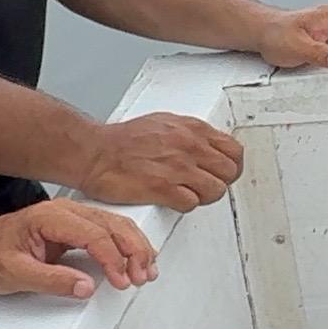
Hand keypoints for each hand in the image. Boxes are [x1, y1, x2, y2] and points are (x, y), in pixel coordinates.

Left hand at [0, 199, 155, 299]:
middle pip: (112, 225)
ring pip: (116, 226)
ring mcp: (71, 217)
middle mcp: (64, 212)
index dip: (112, 260)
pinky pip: (108, 231)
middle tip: (142, 277)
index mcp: (49, 217)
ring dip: (135, 248)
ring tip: (146, 271)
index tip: (120, 281)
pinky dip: (126, 246)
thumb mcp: (14, 275)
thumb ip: (51, 280)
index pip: (94, 234)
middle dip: (133, 251)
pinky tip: (137, 259)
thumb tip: (85, 287)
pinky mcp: (74, 228)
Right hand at [74, 111, 243, 209]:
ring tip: (188, 194)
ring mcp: (178, 168)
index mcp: (191, 129)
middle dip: (220, 182)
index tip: (222, 172)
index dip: (231, 166)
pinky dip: (184, 205)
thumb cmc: (122, 140)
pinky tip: (172, 199)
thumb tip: (206, 146)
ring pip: (215, 191)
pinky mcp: (163, 188)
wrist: (93, 152)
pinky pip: (192, 204)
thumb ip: (189, 134)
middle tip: (204, 186)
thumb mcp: (164, 123)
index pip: (234, 150)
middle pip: (229, 173)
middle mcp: (189, 146)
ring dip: (203, 197)